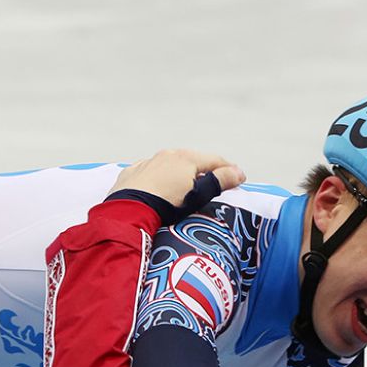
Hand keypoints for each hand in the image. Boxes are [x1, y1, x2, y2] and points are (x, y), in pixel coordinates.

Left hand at [108, 149, 246, 207]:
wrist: (128, 211)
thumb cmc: (166, 205)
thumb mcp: (197, 195)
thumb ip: (218, 182)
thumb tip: (238, 173)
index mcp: (186, 158)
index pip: (214, 161)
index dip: (228, 170)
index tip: (238, 179)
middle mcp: (167, 155)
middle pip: (193, 161)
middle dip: (205, 171)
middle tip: (214, 182)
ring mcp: (148, 163)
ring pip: (170, 165)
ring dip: (181, 173)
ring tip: (186, 187)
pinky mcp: (132, 173)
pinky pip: (151, 173)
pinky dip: (159, 178)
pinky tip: (159, 188)